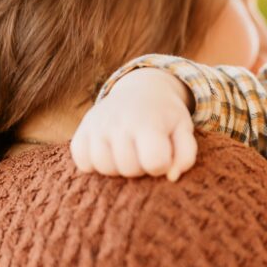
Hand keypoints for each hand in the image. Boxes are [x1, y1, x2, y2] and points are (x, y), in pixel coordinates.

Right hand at [71, 68, 196, 180]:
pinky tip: (109, 152)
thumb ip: (185, 156)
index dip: (161, 165)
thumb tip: (171, 177)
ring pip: (104, 168)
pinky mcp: (80, 132)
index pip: (155, 162)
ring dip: (118, 168)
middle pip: (129, 169)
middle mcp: (120, 122)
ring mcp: (96, 126)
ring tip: (128, 153)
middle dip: (141, 167)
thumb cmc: (165, 117)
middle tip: (144, 152)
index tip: (162, 154)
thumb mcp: (184, 130)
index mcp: (149, 122)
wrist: (140, 90)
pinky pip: (83, 164)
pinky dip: (95, 164)